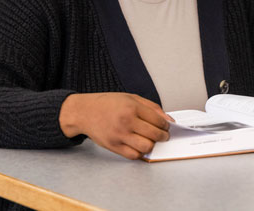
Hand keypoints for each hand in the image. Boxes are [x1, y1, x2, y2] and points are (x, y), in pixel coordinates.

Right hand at [59, 92, 173, 159]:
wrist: (85, 112)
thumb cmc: (108, 104)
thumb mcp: (132, 98)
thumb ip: (152, 108)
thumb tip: (168, 120)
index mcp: (132, 107)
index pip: (158, 120)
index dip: (166, 125)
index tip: (166, 126)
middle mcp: (126, 121)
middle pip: (154, 134)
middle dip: (163, 136)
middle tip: (163, 135)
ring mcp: (119, 135)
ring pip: (146, 147)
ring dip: (152, 144)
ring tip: (150, 139)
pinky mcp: (113, 146)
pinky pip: (133, 155)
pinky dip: (140, 152)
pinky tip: (140, 145)